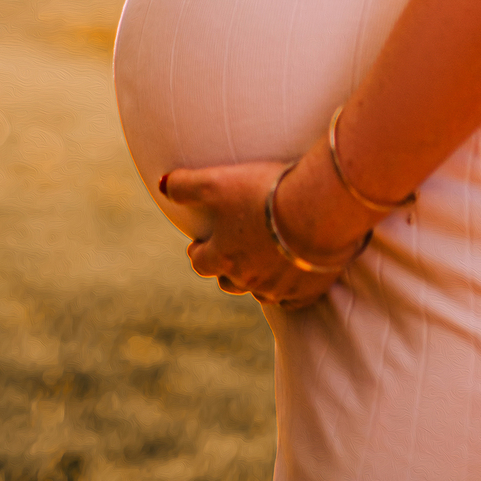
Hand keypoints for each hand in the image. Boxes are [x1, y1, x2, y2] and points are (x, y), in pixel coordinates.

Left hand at [162, 160, 358, 309]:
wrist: (319, 207)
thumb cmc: (264, 192)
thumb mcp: (216, 181)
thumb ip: (185, 185)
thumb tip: (162, 184)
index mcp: (222, 256)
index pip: (200, 262)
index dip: (198, 252)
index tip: (200, 244)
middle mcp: (247, 279)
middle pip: (228, 282)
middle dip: (226, 268)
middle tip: (233, 251)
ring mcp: (279, 288)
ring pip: (261, 292)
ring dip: (258, 278)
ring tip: (264, 260)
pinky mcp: (308, 290)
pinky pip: (293, 299)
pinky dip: (290, 290)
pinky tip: (294, 276)